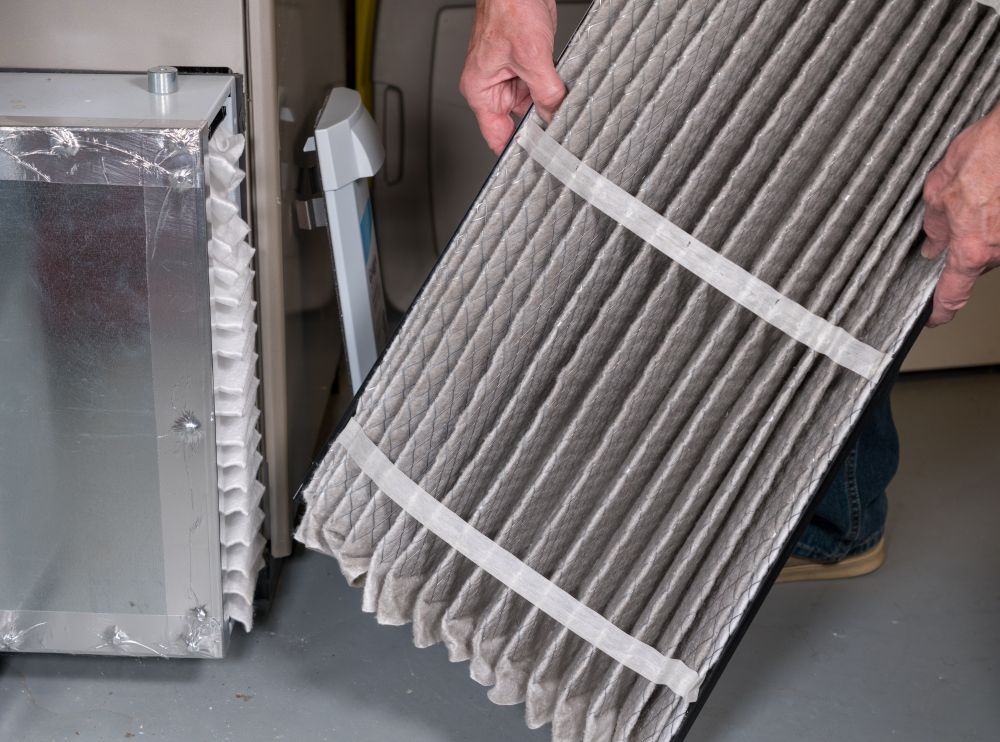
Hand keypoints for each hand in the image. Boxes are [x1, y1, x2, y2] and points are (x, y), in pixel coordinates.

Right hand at [460, 0, 566, 154]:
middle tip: (558, 130)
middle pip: (517, 121)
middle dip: (538, 123)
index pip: (495, 135)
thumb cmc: (508, 7)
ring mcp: (509, 75)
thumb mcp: (532, 56)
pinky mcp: (525, 65)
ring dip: (547, 104)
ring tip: (560, 102)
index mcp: (480, 89)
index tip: (536, 158)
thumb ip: (546, 92)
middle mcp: (492, 85)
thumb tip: (555, 115)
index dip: (516, 148)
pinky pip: (539, 87)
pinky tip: (561, 88)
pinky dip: (551, 89)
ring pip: (532, 104)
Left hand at [921, 107, 999, 325]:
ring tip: (976, 198)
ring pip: (989, 248)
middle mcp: (999, 251)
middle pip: (970, 266)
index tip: (931, 318)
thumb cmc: (987, 154)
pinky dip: (994, 221)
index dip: (939, 311)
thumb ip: (933, 224)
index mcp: (971, 248)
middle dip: (957, 251)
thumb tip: (931, 243)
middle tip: (952, 221)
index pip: (952, 295)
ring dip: (979, 232)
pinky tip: (990, 197)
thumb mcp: (939, 190)